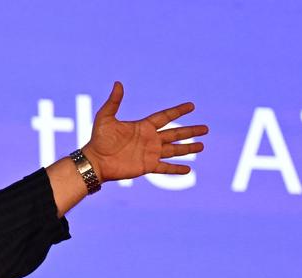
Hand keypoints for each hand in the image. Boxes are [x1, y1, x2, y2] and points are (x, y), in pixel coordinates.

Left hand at [82, 81, 208, 181]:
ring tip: (202, 146)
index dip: (178, 111)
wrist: (95, 161)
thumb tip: (118, 83)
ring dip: (188, 149)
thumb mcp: (105, 117)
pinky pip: (165, 168)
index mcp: (143, 126)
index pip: (165, 116)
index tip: (192, 106)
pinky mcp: (147, 167)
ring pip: (174, 150)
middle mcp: (149, 139)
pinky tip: (188, 170)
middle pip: (175, 133)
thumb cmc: (98, 139)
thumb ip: (114, 102)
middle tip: (206, 128)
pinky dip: (176, 169)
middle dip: (190, 131)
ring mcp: (150, 153)